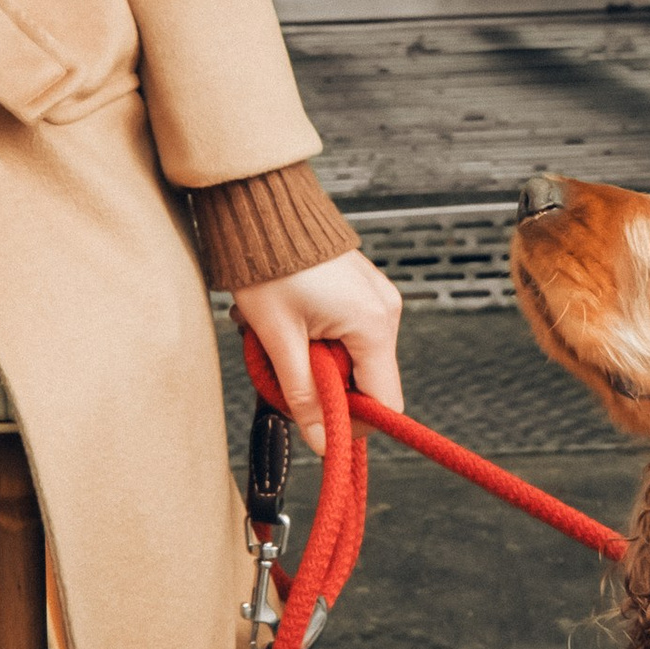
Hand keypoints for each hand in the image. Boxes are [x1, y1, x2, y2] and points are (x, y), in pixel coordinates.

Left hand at [232, 248, 403, 455]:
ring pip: (353, 359)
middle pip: (367, 381)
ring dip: (316, 362)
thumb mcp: (279, 339)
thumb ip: (302, 394)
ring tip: (280, 338)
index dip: (353, 421)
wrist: (263, 208)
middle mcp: (385, 311)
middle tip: (281, 369)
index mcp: (374, 325)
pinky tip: (291, 323)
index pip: (385, 401)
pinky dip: (319, 340)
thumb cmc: (270, 265)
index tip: (316, 420)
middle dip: (324, 387)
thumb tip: (320, 441)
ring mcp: (377, 299)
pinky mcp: (362, 291)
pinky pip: (348, 334)